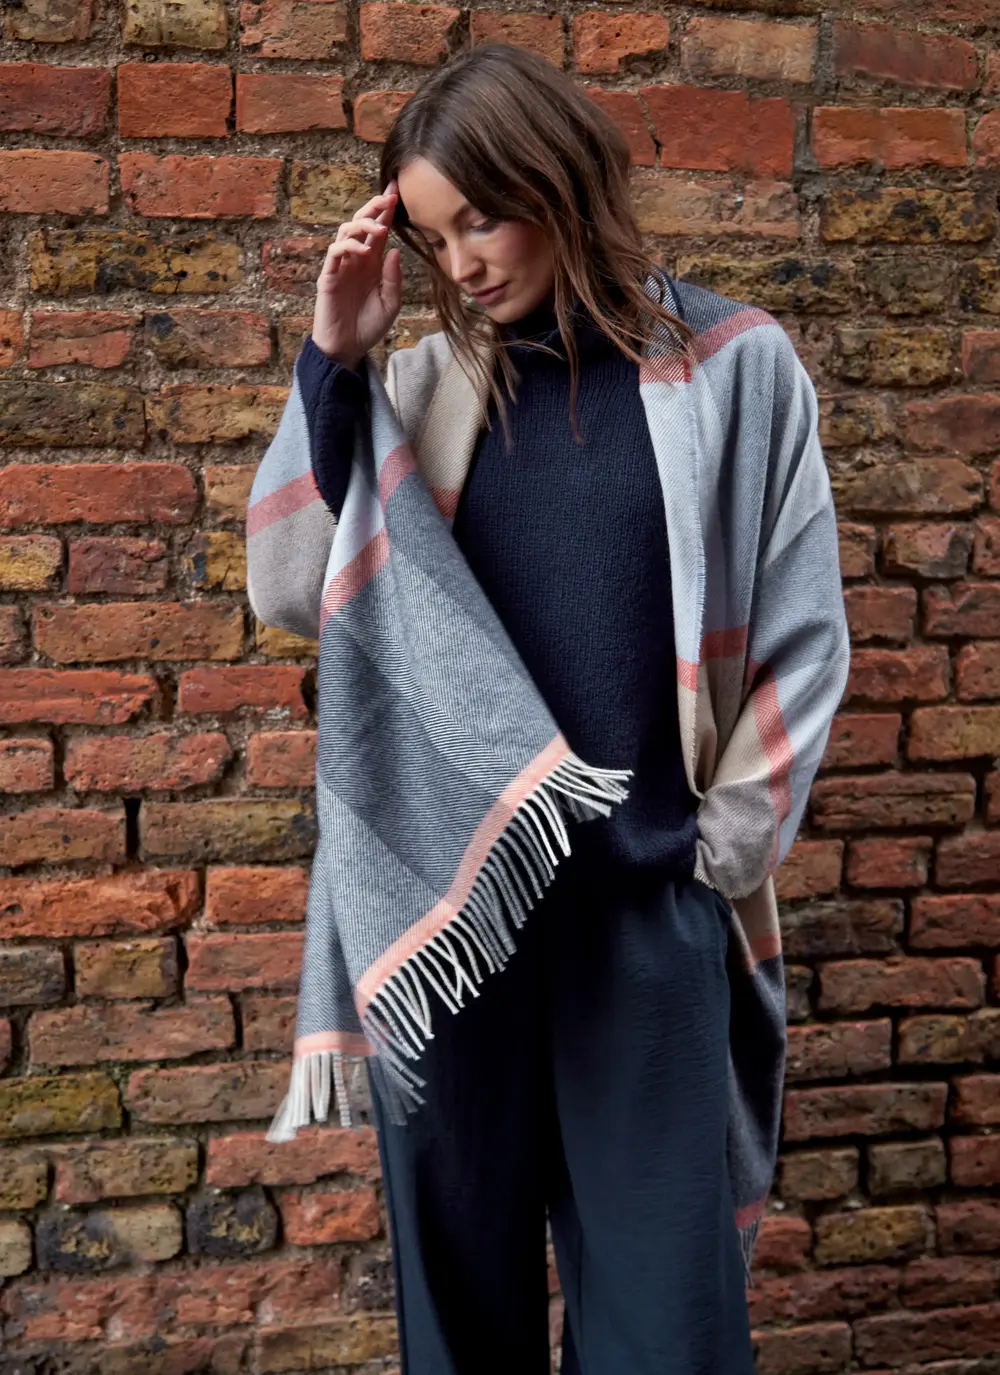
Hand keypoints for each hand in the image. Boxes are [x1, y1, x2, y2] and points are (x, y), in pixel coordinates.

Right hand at [311, 181, 402, 370]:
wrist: (347, 348)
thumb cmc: (369, 326)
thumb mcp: (391, 304)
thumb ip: (394, 279)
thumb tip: (395, 250)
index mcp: (372, 262)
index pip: (380, 229)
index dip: (386, 210)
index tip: (397, 190)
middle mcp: (356, 258)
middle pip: (362, 222)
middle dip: (375, 207)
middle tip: (389, 197)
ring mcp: (341, 265)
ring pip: (346, 231)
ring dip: (363, 224)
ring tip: (379, 227)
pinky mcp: (328, 276)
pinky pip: (335, 252)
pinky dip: (349, 246)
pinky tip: (363, 250)